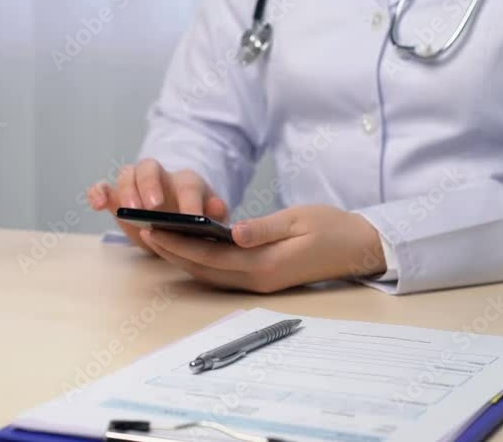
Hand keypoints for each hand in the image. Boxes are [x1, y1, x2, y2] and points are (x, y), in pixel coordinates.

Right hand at [86, 158, 228, 251]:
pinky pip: (104, 188)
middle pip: (150, 168)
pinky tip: (97, 205)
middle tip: (153, 208)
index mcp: (186, 183)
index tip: (192, 219)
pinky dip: (98, 192)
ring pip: (127, 174)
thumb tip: (219, 207)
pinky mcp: (116, 196)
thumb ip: (216, 215)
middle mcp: (159, 177)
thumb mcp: (210, 223)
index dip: (190, 200)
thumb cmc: (194, 225)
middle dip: (151, 185)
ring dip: (126, 190)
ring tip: (126, 210)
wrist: (175, 229)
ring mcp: (135, 185)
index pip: (188, 184)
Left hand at [140, 204, 385, 292]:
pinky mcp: (261, 278)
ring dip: (182, 258)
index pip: (211, 256)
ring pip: (210, 274)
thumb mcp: (299, 220)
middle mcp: (257, 279)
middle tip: (144, 231)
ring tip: (157, 238)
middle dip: (172, 252)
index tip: (155, 228)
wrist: (357, 248)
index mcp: (265, 264)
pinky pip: (222, 273)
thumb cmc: (331, 228)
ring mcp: (259, 282)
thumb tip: (235, 232)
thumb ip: (265, 228)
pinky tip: (186, 248)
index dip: (180, 244)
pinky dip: (200, 262)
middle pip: (204, 269)